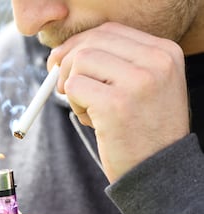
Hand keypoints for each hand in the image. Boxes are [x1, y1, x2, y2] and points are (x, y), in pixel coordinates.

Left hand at [47, 22, 189, 181]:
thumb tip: (61, 54)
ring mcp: (138, 81)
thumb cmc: (142, 130)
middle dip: (67, 63)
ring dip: (73, 87)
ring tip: (89, 110)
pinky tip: (91, 121)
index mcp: (164, 52)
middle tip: (60, 86)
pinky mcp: (116, 104)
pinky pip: (74, 87)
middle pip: (91, 42)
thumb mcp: (141, 88)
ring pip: (80, 61)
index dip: (79, 44)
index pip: (108, 31)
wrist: (158, 172)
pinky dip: (74, 103)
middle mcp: (156, 61)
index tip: (62, 62)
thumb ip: (111, 64)